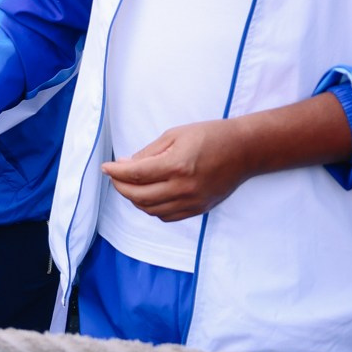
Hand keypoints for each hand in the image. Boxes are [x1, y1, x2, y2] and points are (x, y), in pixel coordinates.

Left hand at [102, 121, 256, 220]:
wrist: (245, 150)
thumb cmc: (210, 136)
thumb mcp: (175, 135)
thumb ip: (148, 152)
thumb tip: (125, 164)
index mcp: (177, 165)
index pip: (136, 174)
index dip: (116, 172)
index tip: (106, 167)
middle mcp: (184, 187)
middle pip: (139, 196)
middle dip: (121, 187)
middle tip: (115, 176)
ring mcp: (192, 201)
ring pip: (150, 210)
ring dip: (134, 199)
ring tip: (130, 185)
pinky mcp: (199, 209)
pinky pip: (166, 216)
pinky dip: (152, 208)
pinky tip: (149, 196)